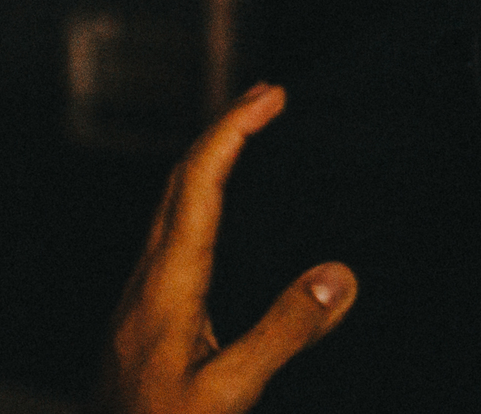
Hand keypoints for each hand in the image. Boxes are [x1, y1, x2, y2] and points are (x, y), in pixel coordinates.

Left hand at [98, 83, 357, 412]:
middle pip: (179, 178)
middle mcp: (149, 277)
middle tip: (267, 97)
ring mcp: (141, 296)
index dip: (234, 128)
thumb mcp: (229, 391)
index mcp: (169, 281)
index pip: (200, 181)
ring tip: (246, 140)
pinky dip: (200, 198)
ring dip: (209, 160)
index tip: (272, 96)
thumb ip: (284, 331)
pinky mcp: (143, 316)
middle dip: (224, 128)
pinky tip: (218, 219)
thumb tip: (340, 274)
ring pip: (171, 204)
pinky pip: (171, 233)